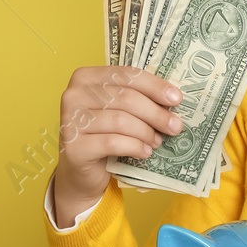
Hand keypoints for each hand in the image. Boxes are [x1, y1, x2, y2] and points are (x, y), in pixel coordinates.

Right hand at [51, 65, 184, 225]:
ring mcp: (70, 120)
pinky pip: (112, 142)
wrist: (82, 172)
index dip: (154, 86)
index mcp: (86, 77)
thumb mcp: (119, 111)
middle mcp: (73, 95)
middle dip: (155, 113)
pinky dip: (134, 147)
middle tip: (175, 126)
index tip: (177, 99)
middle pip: (125, 98)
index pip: (126, 75)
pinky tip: (145, 152)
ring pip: (120, 120)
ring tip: (158, 142)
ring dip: (146, 132)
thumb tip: (173, 99)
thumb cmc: (103, 135)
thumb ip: (137, 99)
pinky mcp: (73, 146)